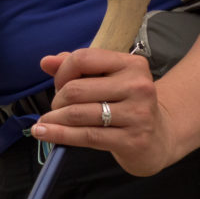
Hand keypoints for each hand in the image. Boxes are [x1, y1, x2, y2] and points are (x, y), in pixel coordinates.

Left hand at [31, 48, 177, 175]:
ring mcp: (138, 114)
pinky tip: (42, 133)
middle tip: (56, 108)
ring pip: (78, 113)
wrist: (157, 139)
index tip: (58, 85)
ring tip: (44, 123)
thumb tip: (46, 62)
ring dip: (54, 119)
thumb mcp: (104, 81)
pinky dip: (59, 134)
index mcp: (132, 64)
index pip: (83, 59)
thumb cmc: (124, 105)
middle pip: (76, 89)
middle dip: (58, 100)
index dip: (62, 72)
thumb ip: (75, 68)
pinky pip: (86, 136)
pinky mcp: (132, 140)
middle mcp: (138, 86)